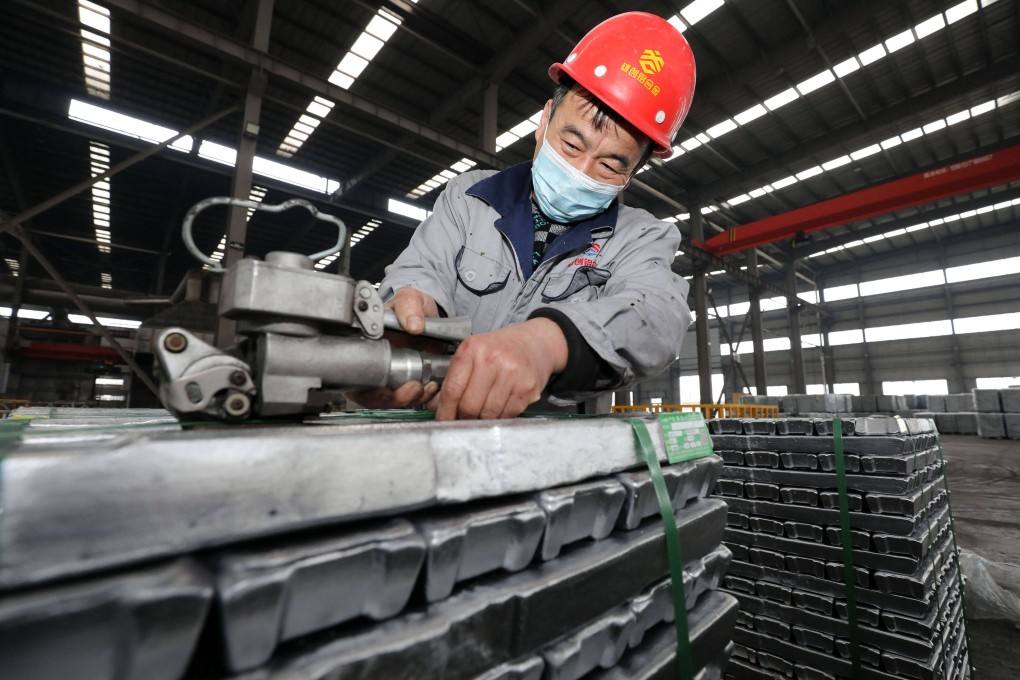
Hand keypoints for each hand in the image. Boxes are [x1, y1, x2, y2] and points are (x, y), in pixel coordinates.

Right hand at [347, 287, 442, 407]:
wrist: (429, 316)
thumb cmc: (412, 307)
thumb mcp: (410, 299)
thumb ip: (409, 306)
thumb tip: (412, 325)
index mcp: (365, 344)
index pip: (355, 375)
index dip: (369, 388)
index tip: (387, 387)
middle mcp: (372, 363)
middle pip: (370, 395)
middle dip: (391, 398)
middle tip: (413, 389)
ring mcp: (387, 374)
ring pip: (388, 400)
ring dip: (407, 400)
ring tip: (425, 388)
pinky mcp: (404, 381)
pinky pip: (406, 398)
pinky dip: (418, 398)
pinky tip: (429, 388)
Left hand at [431, 317, 567, 420]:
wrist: (537, 342)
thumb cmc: (502, 349)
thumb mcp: (475, 353)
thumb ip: (456, 377)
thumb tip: (436, 406)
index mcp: (472, 349)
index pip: (452, 389)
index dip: (445, 411)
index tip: (443, 421)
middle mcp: (491, 359)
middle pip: (469, 405)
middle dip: (463, 419)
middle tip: (463, 421)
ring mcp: (511, 373)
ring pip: (488, 414)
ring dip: (482, 420)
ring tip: (482, 415)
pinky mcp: (527, 387)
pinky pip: (507, 414)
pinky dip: (500, 418)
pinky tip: (499, 410)